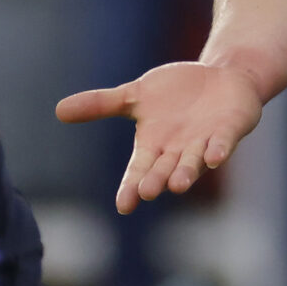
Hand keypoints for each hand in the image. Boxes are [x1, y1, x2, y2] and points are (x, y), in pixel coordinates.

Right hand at [56, 60, 265, 214]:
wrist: (220, 79)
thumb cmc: (175, 94)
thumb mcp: (135, 96)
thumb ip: (100, 105)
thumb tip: (58, 110)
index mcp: (153, 146)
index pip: (138, 171)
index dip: (131, 187)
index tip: (123, 206)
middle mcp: (177, 151)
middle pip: (164, 170)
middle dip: (157, 181)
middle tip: (147, 192)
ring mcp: (204, 143)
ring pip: (193, 163)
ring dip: (185, 173)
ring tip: (177, 185)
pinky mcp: (228, 131)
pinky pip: (222, 143)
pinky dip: (218, 151)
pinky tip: (215, 157)